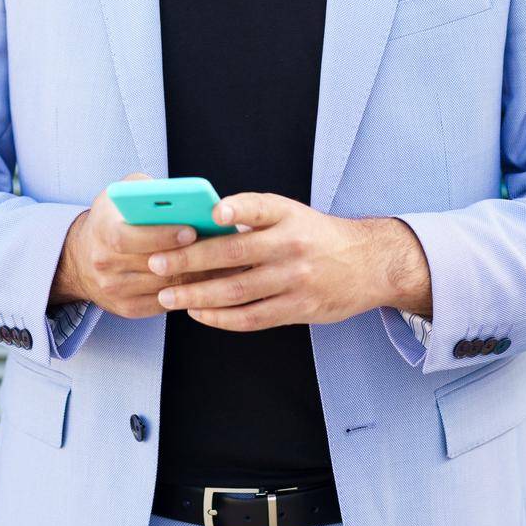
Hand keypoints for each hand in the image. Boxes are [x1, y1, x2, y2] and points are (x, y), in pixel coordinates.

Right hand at [61, 174, 225, 319]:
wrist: (80, 259)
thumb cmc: (112, 219)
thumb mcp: (120, 195)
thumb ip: (145, 189)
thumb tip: (180, 195)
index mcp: (101, 230)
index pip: (129, 237)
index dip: (161, 235)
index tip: (191, 230)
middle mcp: (104, 263)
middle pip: (153, 264)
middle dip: (190, 256)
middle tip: (223, 248)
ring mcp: (114, 290)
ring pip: (165, 286)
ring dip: (198, 276)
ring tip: (227, 263)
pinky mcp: (127, 309)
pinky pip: (165, 303)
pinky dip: (190, 293)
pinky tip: (212, 281)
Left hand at [145, 191, 425, 331]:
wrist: (369, 264)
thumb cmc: (317, 235)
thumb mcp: (292, 214)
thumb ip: (253, 219)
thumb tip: (202, 228)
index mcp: (287, 215)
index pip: (259, 208)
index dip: (237, 210)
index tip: (213, 212)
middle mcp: (292, 245)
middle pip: (233, 255)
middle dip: (189, 261)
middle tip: (156, 265)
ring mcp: (296, 280)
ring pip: (237, 292)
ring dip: (197, 295)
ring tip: (168, 296)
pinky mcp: (299, 308)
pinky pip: (252, 317)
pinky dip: (222, 317)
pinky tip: (199, 313)